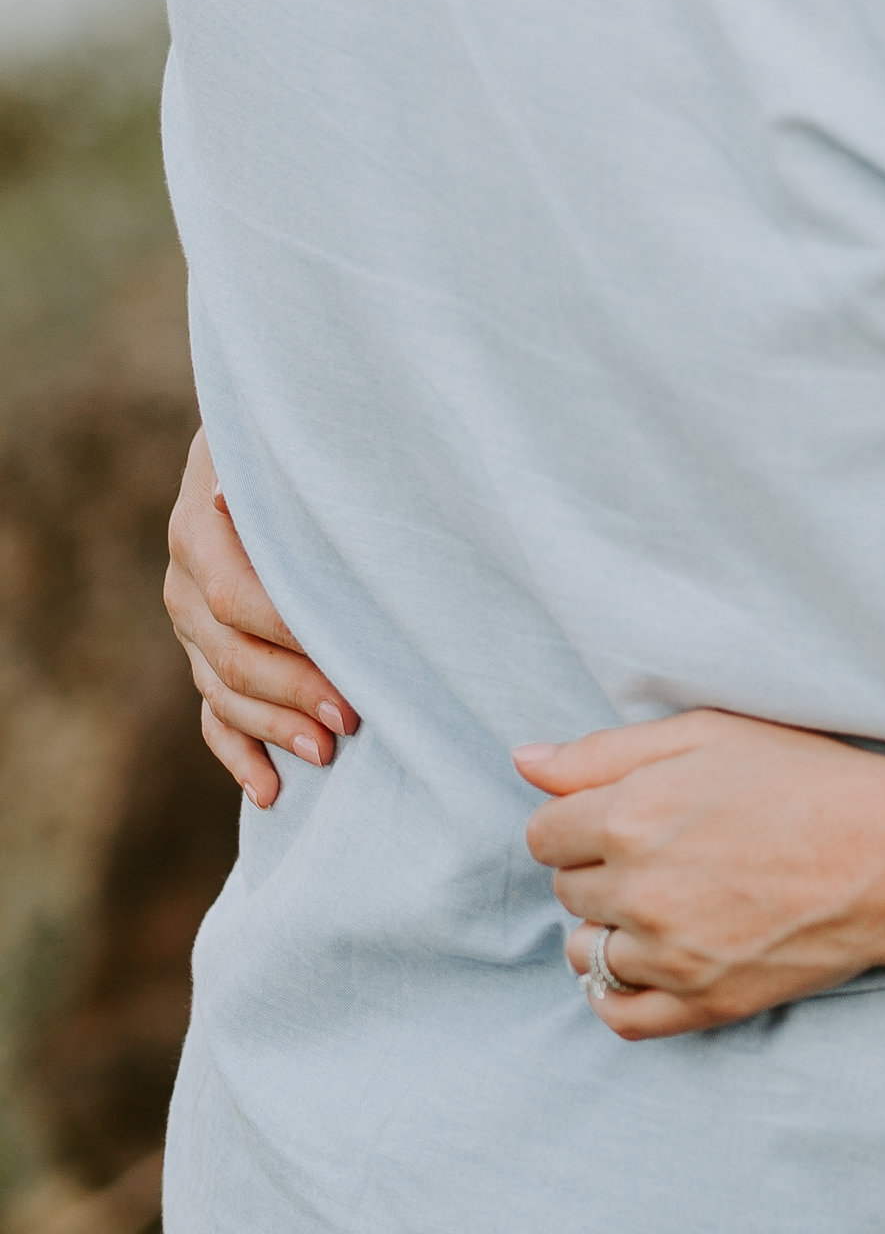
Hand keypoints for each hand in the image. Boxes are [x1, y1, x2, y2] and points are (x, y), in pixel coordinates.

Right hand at [165, 431, 359, 809]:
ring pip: (219, 691)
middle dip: (291, 693)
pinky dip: (238, 755)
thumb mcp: (284, 447)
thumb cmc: (294, 442)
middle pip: (229, 655)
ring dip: (272, 730)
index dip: (292, 640)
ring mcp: (190, 624)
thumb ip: (274, 479)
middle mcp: (184, 583)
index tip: (348, 666)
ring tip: (326, 753)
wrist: (262, 447)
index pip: (238, 601)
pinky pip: (211, 715)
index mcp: (199, 532)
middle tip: (351, 720)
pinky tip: (270, 791)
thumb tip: (224, 498)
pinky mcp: (203, 652)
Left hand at [515, 713, 884, 1040]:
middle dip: (599, 870)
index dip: (579, 822)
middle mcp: (638, 890)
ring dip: (608, 928)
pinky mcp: (701, 1003)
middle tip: (663, 851)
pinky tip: (649, 960)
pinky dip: (618, 992)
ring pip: (584, 952)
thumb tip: (524, 763)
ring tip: (664, 903)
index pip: (544, 834)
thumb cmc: (806, 780)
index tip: (622, 817)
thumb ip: (604, 751)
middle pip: (566, 890)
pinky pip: (618, 1016)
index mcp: (630, 815)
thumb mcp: (707, 734)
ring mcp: (669, 955)